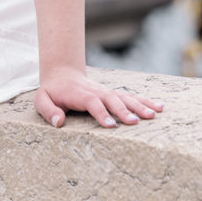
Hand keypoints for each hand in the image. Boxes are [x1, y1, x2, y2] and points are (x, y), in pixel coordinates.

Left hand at [34, 65, 163, 128]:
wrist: (62, 75)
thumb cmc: (52, 92)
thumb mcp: (41, 100)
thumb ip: (47, 110)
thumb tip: (59, 122)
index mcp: (79, 94)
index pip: (92, 102)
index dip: (101, 113)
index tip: (111, 126)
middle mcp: (96, 91)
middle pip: (112, 99)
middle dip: (124, 110)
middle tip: (136, 122)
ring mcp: (106, 92)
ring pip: (125, 97)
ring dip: (140, 105)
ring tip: (155, 114)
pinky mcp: (113, 94)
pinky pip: (130, 97)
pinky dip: (145, 101)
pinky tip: (160, 107)